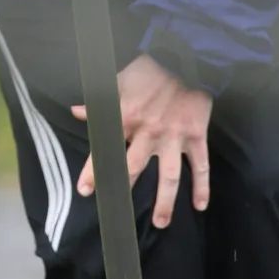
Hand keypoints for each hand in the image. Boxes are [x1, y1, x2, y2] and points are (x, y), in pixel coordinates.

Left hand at [72, 54, 212, 227]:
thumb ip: (98, 101)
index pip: (106, 149)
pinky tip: (200, 205)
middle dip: (124, 190)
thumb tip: (76, 112)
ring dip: (165, 202)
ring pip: (169, 176)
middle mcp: (149, 131)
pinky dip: (202, 187)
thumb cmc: (150, 67)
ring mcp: (174, 136)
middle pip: (134, 168)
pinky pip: (201, 166)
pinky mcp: (196, 135)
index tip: (85, 190)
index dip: (94, 170)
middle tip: (117, 214)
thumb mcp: (119, 80)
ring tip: (161, 223)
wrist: (186, 55)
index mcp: (127, 117)